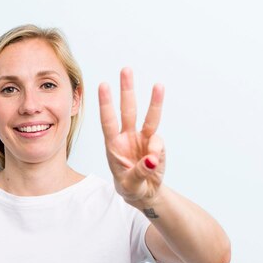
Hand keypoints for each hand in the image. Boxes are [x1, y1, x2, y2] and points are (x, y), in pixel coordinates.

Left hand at [98, 67, 165, 205]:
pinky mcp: (156, 145)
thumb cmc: (130, 187)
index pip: (108, 121)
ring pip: (149, 117)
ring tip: (158, 85)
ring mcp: (143, 139)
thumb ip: (139, 172)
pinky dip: (157, 153)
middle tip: (126, 69)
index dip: (106, 103)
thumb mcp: (130, 185)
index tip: (103, 85)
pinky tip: (153, 164)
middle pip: (128, 109)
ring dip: (154, 101)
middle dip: (127, 89)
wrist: (143, 193)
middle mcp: (127, 137)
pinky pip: (159, 144)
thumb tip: (152, 158)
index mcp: (113, 145)